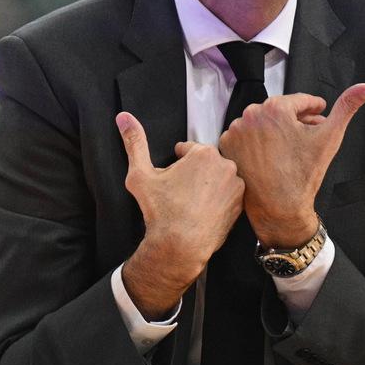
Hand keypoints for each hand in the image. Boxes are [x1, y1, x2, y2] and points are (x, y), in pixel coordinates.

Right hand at [117, 112, 244, 317]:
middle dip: (191, 173)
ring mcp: (236, 186)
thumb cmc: (161, 212)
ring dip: (205, 185)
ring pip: (216, 178)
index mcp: (204, 154)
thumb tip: (123, 117)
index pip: (187, 149)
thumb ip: (134, 142)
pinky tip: (202, 210)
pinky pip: (226, 194)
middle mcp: (225, 165)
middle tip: (179, 193)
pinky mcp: (240, 204)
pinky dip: (216, 199)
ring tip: (190, 203)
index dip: (175, 163)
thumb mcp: (140, 175)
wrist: (180, 247)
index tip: (171, 179)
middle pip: (203, 163)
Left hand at [218, 83, 364, 246]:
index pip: (300, 101)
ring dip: (274, 131)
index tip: (317, 119)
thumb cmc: (305, 174)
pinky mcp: (226, 146)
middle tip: (305, 138)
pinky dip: (255, 143)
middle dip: (294, 122)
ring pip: (262, 123)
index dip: (313, 111)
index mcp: (276, 108)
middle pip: (279, 111)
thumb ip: (349, 106)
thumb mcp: (330, 137)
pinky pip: (244, 136)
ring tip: (287, 149)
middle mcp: (251, 114)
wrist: (279, 208)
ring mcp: (235, 131)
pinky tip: (268, 156)